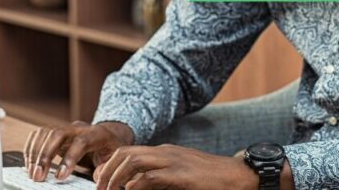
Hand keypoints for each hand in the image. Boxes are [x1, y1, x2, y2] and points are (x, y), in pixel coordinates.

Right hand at [23, 120, 133, 181]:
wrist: (108, 136)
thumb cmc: (111, 150)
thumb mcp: (115, 159)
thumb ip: (106, 167)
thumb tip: (97, 177)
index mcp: (97, 134)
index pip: (81, 141)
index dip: (69, 158)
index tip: (59, 176)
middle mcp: (79, 128)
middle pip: (58, 134)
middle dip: (46, 155)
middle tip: (38, 176)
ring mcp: (66, 128)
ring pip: (46, 133)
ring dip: (35, 153)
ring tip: (32, 173)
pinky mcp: (56, 132)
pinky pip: (39, 134)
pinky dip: (31, 148)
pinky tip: (29, 163)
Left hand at [92, 143, 257, 189]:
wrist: (239, 176)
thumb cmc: (211, 179)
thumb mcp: (181, 176)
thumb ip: (160, 180)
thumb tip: (136, 187)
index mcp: (163, 152)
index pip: (127, 152)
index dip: (108, 166)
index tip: (99, 182)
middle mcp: (165, 152)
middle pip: (125, 153)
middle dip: (107, 171)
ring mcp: (173, 161)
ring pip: (133, 161)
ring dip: (116, 178)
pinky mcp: (181, 175)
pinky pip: (151, 177)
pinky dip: (136, 186)